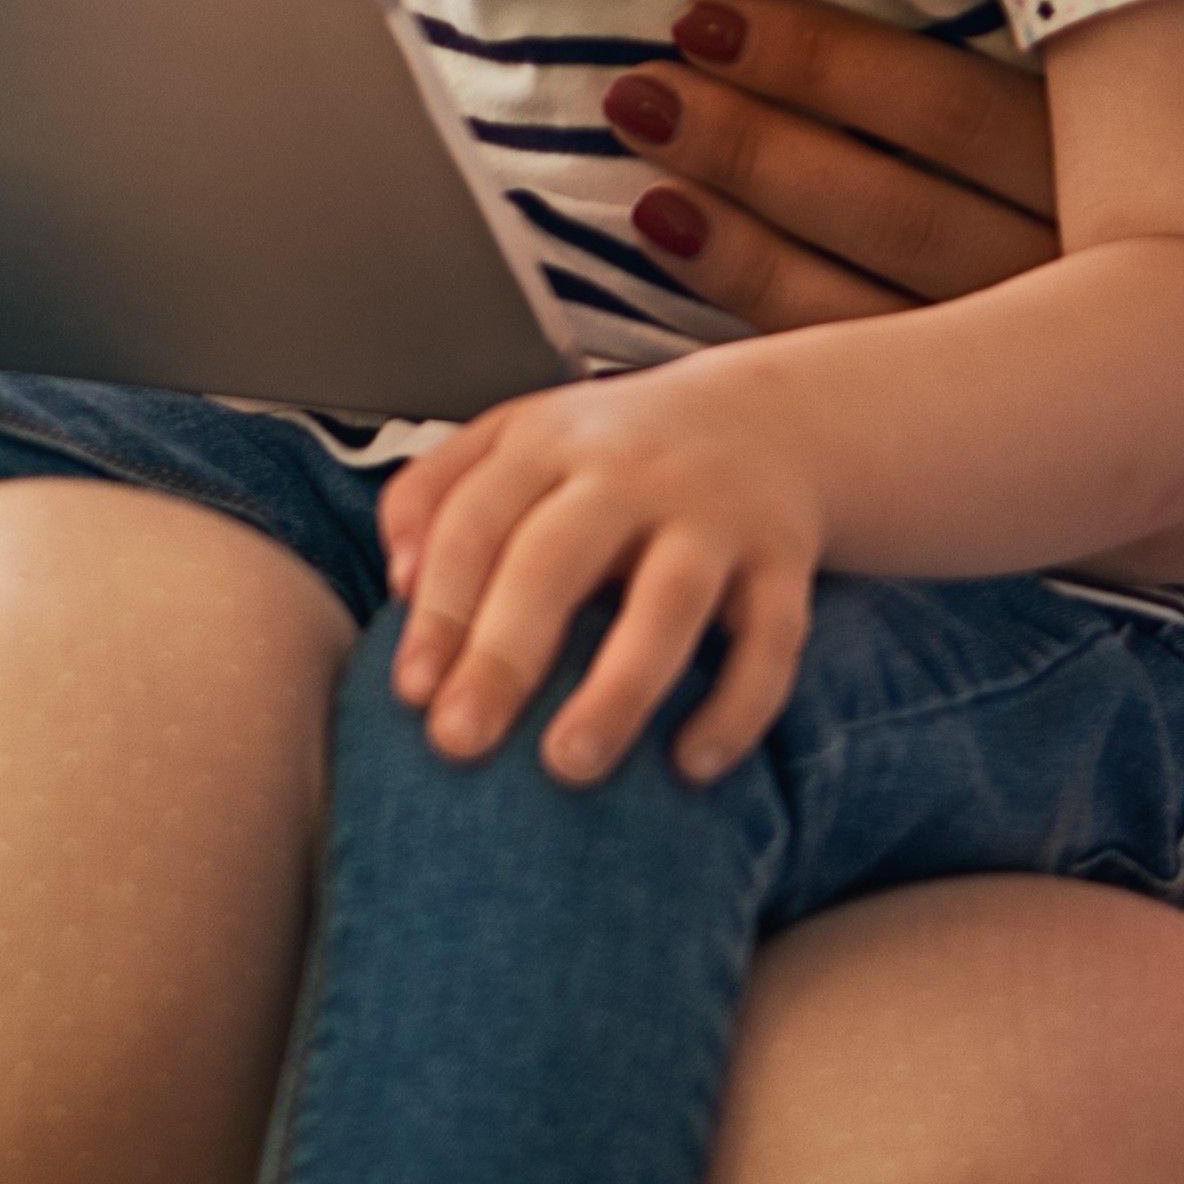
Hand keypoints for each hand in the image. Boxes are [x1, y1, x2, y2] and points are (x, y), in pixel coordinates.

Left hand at [377, 359, 834, 784]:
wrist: (767, 418)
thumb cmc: (610, 456)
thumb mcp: (515, 441)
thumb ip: (435, 494)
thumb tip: (399, 581)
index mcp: (547, 443)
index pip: (476, 521)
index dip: (440, 608)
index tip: (411, 690)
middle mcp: (629, 472)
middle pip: (556, 560)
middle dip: (503, 655)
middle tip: (458, 741)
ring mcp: (713, 514)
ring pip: (669, 603)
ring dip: (618, 688)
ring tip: (570, 764)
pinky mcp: (784, 559)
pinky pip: (771, 640)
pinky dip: (737, 706)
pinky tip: (692, 765)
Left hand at [594, 0, 1183, 582]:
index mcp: (1168, 201)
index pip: (962, 119)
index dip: (832, 67)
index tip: (714, 8)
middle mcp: (1101, 305)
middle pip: (894, 220)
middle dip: (757, 152)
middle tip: (629, 87)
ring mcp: (1064, 404)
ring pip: (871, 327)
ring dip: (743, 256)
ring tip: (635, 185)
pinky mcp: (1039, 473)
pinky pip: (889, 417)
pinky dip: (787, 364)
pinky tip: (698, 309)